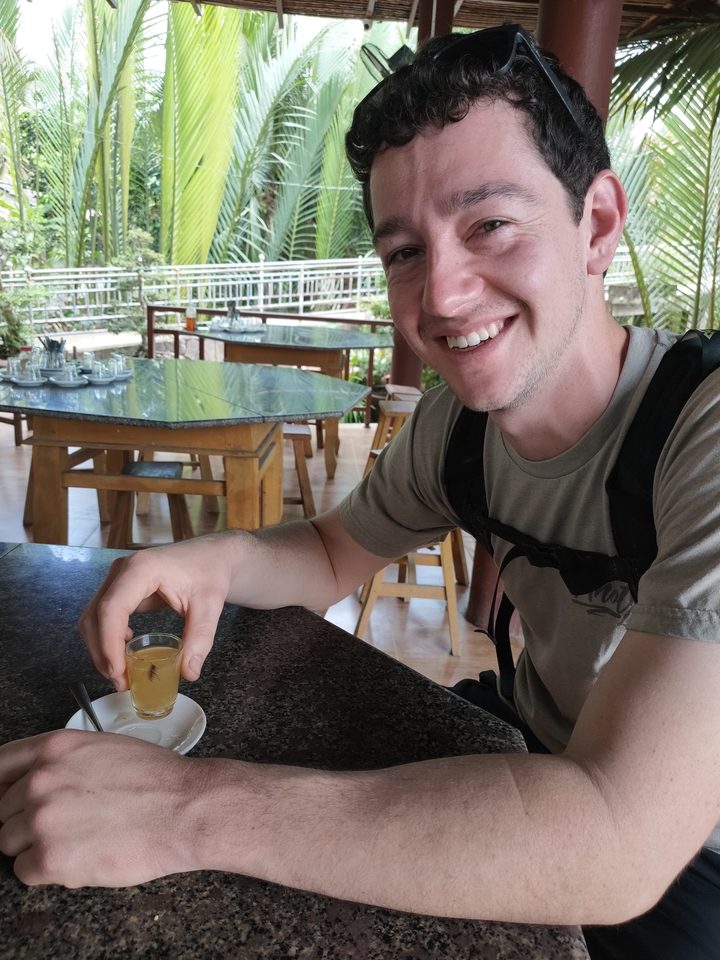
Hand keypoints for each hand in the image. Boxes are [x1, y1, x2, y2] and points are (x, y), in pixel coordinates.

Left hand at [0, 730, 207, 887]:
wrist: (185, 809)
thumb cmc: (156, 780)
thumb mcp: (105, 749)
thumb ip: (63, 762)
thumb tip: (34, 781)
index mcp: (55, 748)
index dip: (1, 786)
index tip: (6, 797)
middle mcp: (40, 779)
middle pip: (2, 809)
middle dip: (27, 820)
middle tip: (67, 824)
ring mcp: (41, 819)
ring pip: (8, 842)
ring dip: (36, 846)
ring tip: (78, 840)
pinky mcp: (49, 858)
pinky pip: (24, 871)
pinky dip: (47, 871)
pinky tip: (80, 857)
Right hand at [78, 538, 230, 689]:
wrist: (211, 555)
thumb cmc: (209, 572)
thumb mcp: (210, 606)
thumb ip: (200, 638)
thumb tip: (189, 672)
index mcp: (142, 569)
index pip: (112, 609)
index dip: (108, 643)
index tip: (118, 671)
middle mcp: (122, 570)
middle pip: (95, 615)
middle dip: (102, 653)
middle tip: (121, 682)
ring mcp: (118, 577)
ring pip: (93, 617)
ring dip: (100, 648)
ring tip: (121, 674)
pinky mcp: (120, 587)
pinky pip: (102, 614)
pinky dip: (105, 637)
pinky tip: (123, 650)